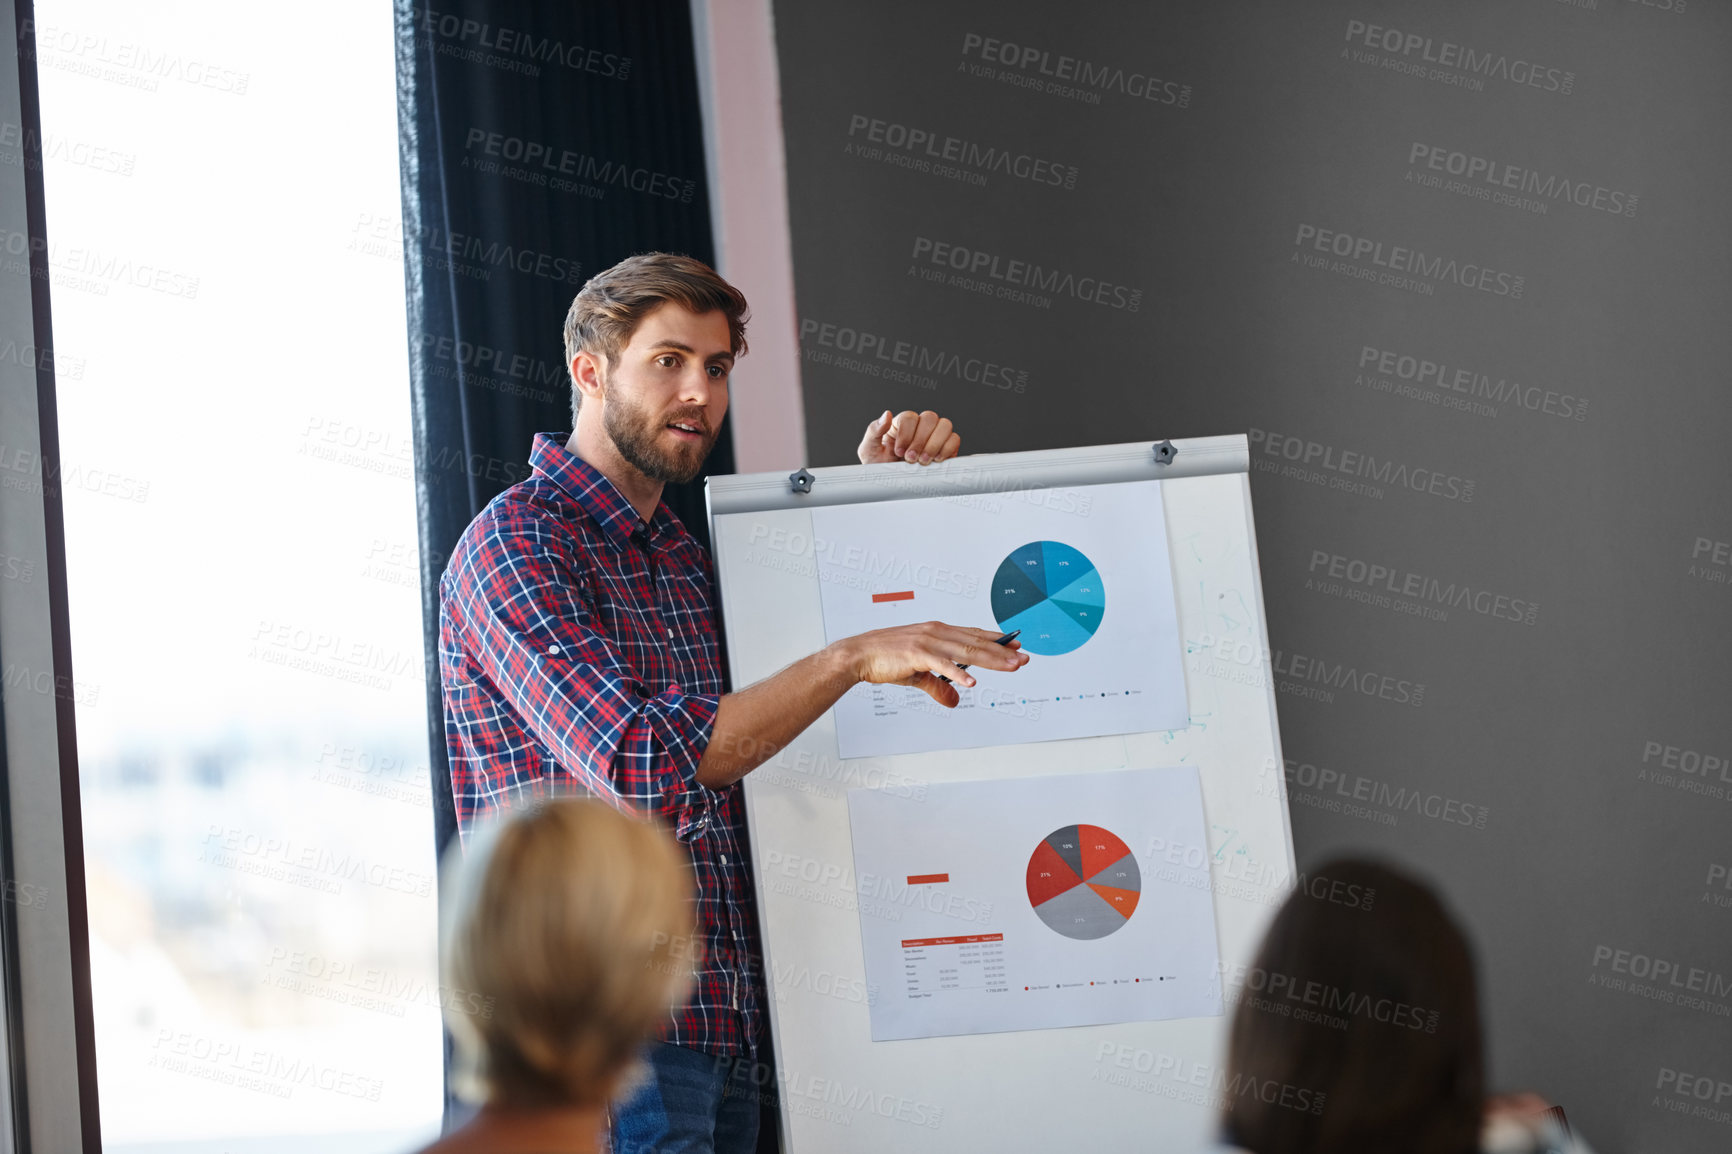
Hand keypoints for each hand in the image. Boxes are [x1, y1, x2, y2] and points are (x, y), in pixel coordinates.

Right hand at [832, 623, 1027, 707]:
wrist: (859, 654)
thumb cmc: (886, 659)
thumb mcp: (918, 674)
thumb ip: (939, 687)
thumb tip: (955, 702)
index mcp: (938, 633)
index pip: (974, 635)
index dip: (996, 641)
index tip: (1016, 646)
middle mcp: (936, 633)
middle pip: (976, 643)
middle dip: (1002, 652)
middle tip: (1024, 659)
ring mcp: (927, 642)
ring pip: (966, 651)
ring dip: (990, 660)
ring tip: (1011, 666)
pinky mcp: (916, 654)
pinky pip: (941, 665)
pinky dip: (957, 673)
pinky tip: (972, 681)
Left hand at [857, 410, 961, 465]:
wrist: (890, 484)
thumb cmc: (879, 466)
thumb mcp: (869, 449)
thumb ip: (874, 430)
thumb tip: (887, 415)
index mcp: (901, 423)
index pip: (910, 417)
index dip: (906, 434)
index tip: (899, 452)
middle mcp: (920, 426)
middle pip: (930, 418)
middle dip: (921, 440)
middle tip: (912, 458)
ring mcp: (934, 435)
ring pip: (945, 426)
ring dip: (935, 444)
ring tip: (924, 461)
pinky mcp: (946, 448)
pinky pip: (954, 440)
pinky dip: (947, 449)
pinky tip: (936, 460)